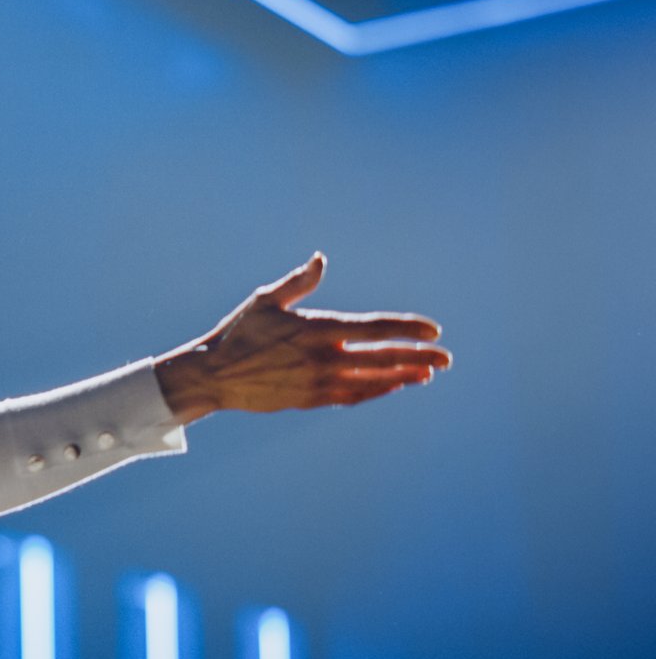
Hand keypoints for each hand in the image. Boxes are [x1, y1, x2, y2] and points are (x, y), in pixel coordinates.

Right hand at [154, 253, 450, 422]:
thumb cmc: (238, 332)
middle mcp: (324, 358)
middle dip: (419, 357)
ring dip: (403, 377)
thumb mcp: (266, 299)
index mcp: (317, 329)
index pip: (375, 328)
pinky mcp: (311, 399)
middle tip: (446, 358)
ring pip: (373, 381)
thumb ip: (300, 281)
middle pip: (384, 358)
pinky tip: (393, 386)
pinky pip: (353, 396)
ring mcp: (319, 382)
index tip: (434, 330)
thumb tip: (321, 259)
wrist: (213, 375)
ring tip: (426, 374)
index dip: (408, 329)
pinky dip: (377, 391)